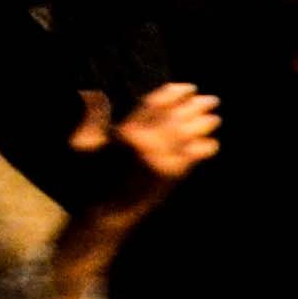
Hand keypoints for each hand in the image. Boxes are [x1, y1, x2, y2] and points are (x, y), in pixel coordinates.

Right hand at [76, 81, 221, 205]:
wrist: (108, 210)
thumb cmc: (93, 176)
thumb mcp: (83, 143)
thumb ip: (92, 116)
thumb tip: (94, 91)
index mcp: (125, 132)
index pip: (156, 104)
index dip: (175, 93)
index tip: (188, 87)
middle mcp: (145, 143)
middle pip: (177, 117)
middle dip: (197, 106)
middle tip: (211, 100)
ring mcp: (160, 159)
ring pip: (189, 135)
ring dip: (204, 125)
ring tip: (214, 119)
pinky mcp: (171, 176)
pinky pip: (194, 157)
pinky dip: (205, 150)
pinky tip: (212, 144)